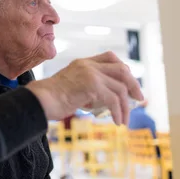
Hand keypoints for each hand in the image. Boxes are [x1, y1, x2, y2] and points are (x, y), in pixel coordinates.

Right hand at [26, 51, 142, 125]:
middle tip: (139, 99)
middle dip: (133, 85)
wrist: (40, 101)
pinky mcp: (93, 86)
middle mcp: (88, 65)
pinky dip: (119, 112)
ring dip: (126, 106)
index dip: (123, 68)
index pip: (110, 56)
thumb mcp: (71, 87)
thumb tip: (104, 100)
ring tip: (125, 120)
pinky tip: (117, 122)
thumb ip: (87, 87)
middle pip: (122, 69)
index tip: (129, 82)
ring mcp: (91, 74)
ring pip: (121, 87)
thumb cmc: (51, 99)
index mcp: (83, 63)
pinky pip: (114, 100)